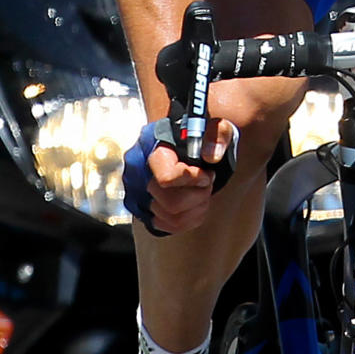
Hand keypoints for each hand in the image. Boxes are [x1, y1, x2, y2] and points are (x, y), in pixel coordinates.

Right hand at [123, 117, 236, 236]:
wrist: (185, 143)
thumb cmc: (200, 135)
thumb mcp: (214, 127)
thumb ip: (217, 133)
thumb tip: (211, 155)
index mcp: (151, 146)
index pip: (167, 178)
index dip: (193, 179)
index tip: (207, 173)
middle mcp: (137, 172)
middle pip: (170, 203)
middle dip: (198, 196)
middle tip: (207, 183)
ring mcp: (137, 192)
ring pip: (172, 218)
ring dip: (197, 208)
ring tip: (203, 192)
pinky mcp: (143, 208)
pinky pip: (168, 226)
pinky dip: (189, 219)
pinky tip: (197, 203)